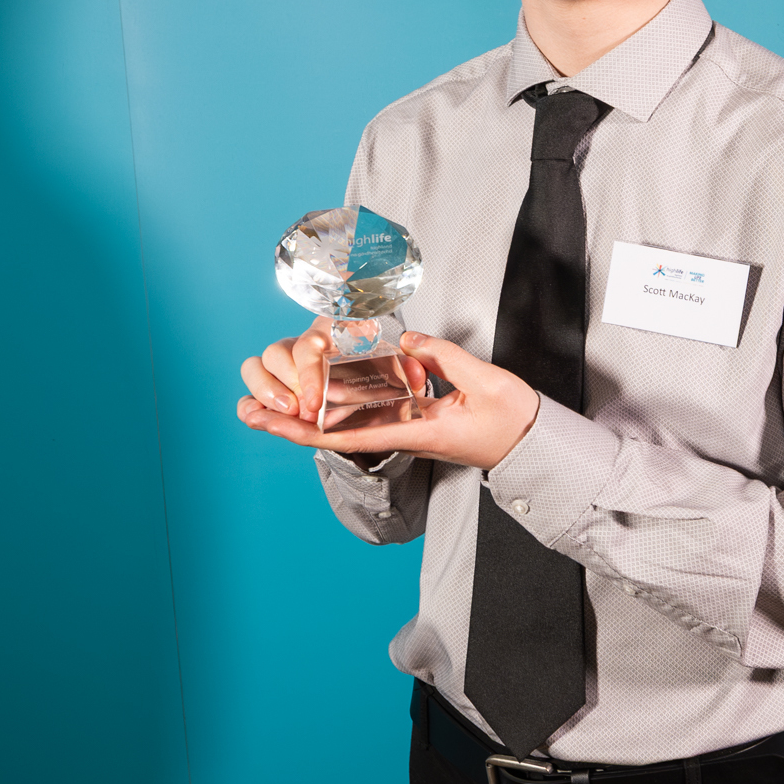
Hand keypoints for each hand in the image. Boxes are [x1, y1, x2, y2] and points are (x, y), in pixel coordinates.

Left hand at [239, 330, 540, 470]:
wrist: (535, 443)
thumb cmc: (514, 419)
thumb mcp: (485, 382)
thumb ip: (444, 356)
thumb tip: (404, 339)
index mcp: (419, 430)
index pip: (353, 433)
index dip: (310, 427)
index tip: (275, 421)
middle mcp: (407, 434)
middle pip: (338, 433)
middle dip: (291, 426)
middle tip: (248, 414)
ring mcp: (410, 428)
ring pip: (349, 426)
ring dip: (308, 418)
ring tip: (269, 407)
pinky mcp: (418, 420)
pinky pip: (371, 417)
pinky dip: (340, 410)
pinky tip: (321, 399)